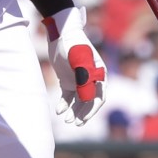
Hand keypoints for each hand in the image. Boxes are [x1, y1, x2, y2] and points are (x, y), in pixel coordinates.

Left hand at [43, 7, 106, 124]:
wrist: (60, 33)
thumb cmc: (72, 44)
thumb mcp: (78, 60)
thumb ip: (83, 78)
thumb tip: (87, 98)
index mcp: (98, 74)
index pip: (99, 97)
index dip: (92, 109)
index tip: (83, 119)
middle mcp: (90, 79)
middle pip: (88, 101)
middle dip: (82, 113)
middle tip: (74, 123)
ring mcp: (78, 80)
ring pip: (78, 101)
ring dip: (74, 111)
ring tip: (67, 120)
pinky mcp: (67, 80)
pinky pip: (67, 96)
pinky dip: (64, 104)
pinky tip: (59, 111)